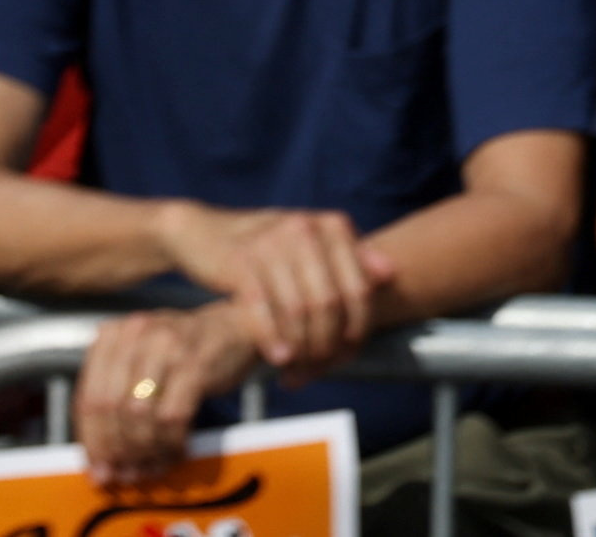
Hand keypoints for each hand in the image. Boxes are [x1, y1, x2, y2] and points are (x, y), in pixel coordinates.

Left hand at [75, 303, 269, 484]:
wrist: (236, 327)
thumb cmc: (183, 352)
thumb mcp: (140, 363)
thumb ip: (115, 402)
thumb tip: (99, 466)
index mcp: (113, 335)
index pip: (88, 398)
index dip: (92, 441)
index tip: (98, 469)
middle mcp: (136, 334)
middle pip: (110, 407)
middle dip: (116, 449)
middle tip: (125, 474)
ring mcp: (167, 346)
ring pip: (139, 414)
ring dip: (143, 449)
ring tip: (150, 467)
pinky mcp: (196, 363)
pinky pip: (172, 416)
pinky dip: (170, 442)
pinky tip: (175, 451)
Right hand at [166, 202, 387, 369]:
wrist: (206, 231)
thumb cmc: (269, 244)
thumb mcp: (312, 242)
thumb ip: (350, 256)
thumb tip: (390, 274)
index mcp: (333, 226)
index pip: (359, 288)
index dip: (358, 328)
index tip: (349, 353)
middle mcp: (306, 230)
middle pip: (330, 304)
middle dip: (327, 344)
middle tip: (319, 368)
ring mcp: (272, 244)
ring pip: (298, 310)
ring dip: (300, 348)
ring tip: (298, 369)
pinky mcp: (240, 262)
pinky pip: (262, 309)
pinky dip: (272, 339)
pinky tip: (278, 358)